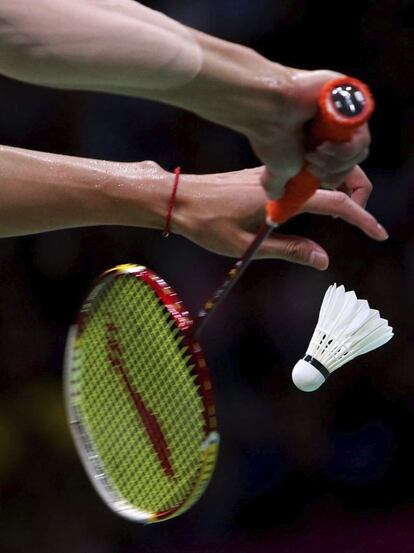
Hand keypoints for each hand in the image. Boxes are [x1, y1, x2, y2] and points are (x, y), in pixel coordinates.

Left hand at [174, 166, 387, 269]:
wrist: (180, 199)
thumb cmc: (207, 224)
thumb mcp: (247, 244)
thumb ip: (288, 250)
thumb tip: (323, 259)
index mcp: (282, 194)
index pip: (336, 202)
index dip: (362, 218)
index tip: (378, 234)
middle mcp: (283, 178)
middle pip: (337, 176)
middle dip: (359, 192)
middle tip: (362, 220)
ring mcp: (275, 174)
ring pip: (321, 174)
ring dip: (341, 189)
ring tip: (347, 217)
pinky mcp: (266, 176)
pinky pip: (304, 176)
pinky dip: (321, 187)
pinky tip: (317, 206)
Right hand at [248, 69, 370, 198]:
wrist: (268, 109)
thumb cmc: (272, 137)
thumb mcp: (279, 171)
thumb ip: (281, 183)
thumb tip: (275, 196)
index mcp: (322, 140)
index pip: (344, 166)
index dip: (337, 180)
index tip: (324, 186)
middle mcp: (334, 125)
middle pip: (354, 160)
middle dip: (334, 171)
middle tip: (312, 167)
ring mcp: (344, 111)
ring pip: (359, 148)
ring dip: (336, 160)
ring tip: (313, 154)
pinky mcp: (352, 98)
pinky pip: (361, 132)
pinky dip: (344, 147)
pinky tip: (324, 145)